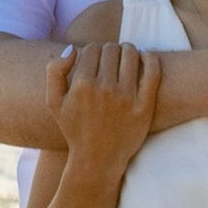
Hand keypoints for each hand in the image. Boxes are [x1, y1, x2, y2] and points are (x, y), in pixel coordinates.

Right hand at [45, 40, 159, 176]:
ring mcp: (126, 98)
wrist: (97, 159)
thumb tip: (73, 49)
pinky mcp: (145, 106)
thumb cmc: (75, 128)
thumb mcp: (54, 102)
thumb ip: (54, 71)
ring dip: (129, 51)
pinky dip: (150, 58)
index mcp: (82, 85)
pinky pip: (153, 70)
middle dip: (110, 50)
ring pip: (131, 54)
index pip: (92, 48)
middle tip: (112, 60)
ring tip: (127, 58)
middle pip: (111, 48)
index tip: (97, 60)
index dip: (93, 50)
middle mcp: (104, 89)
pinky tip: (145, 58)